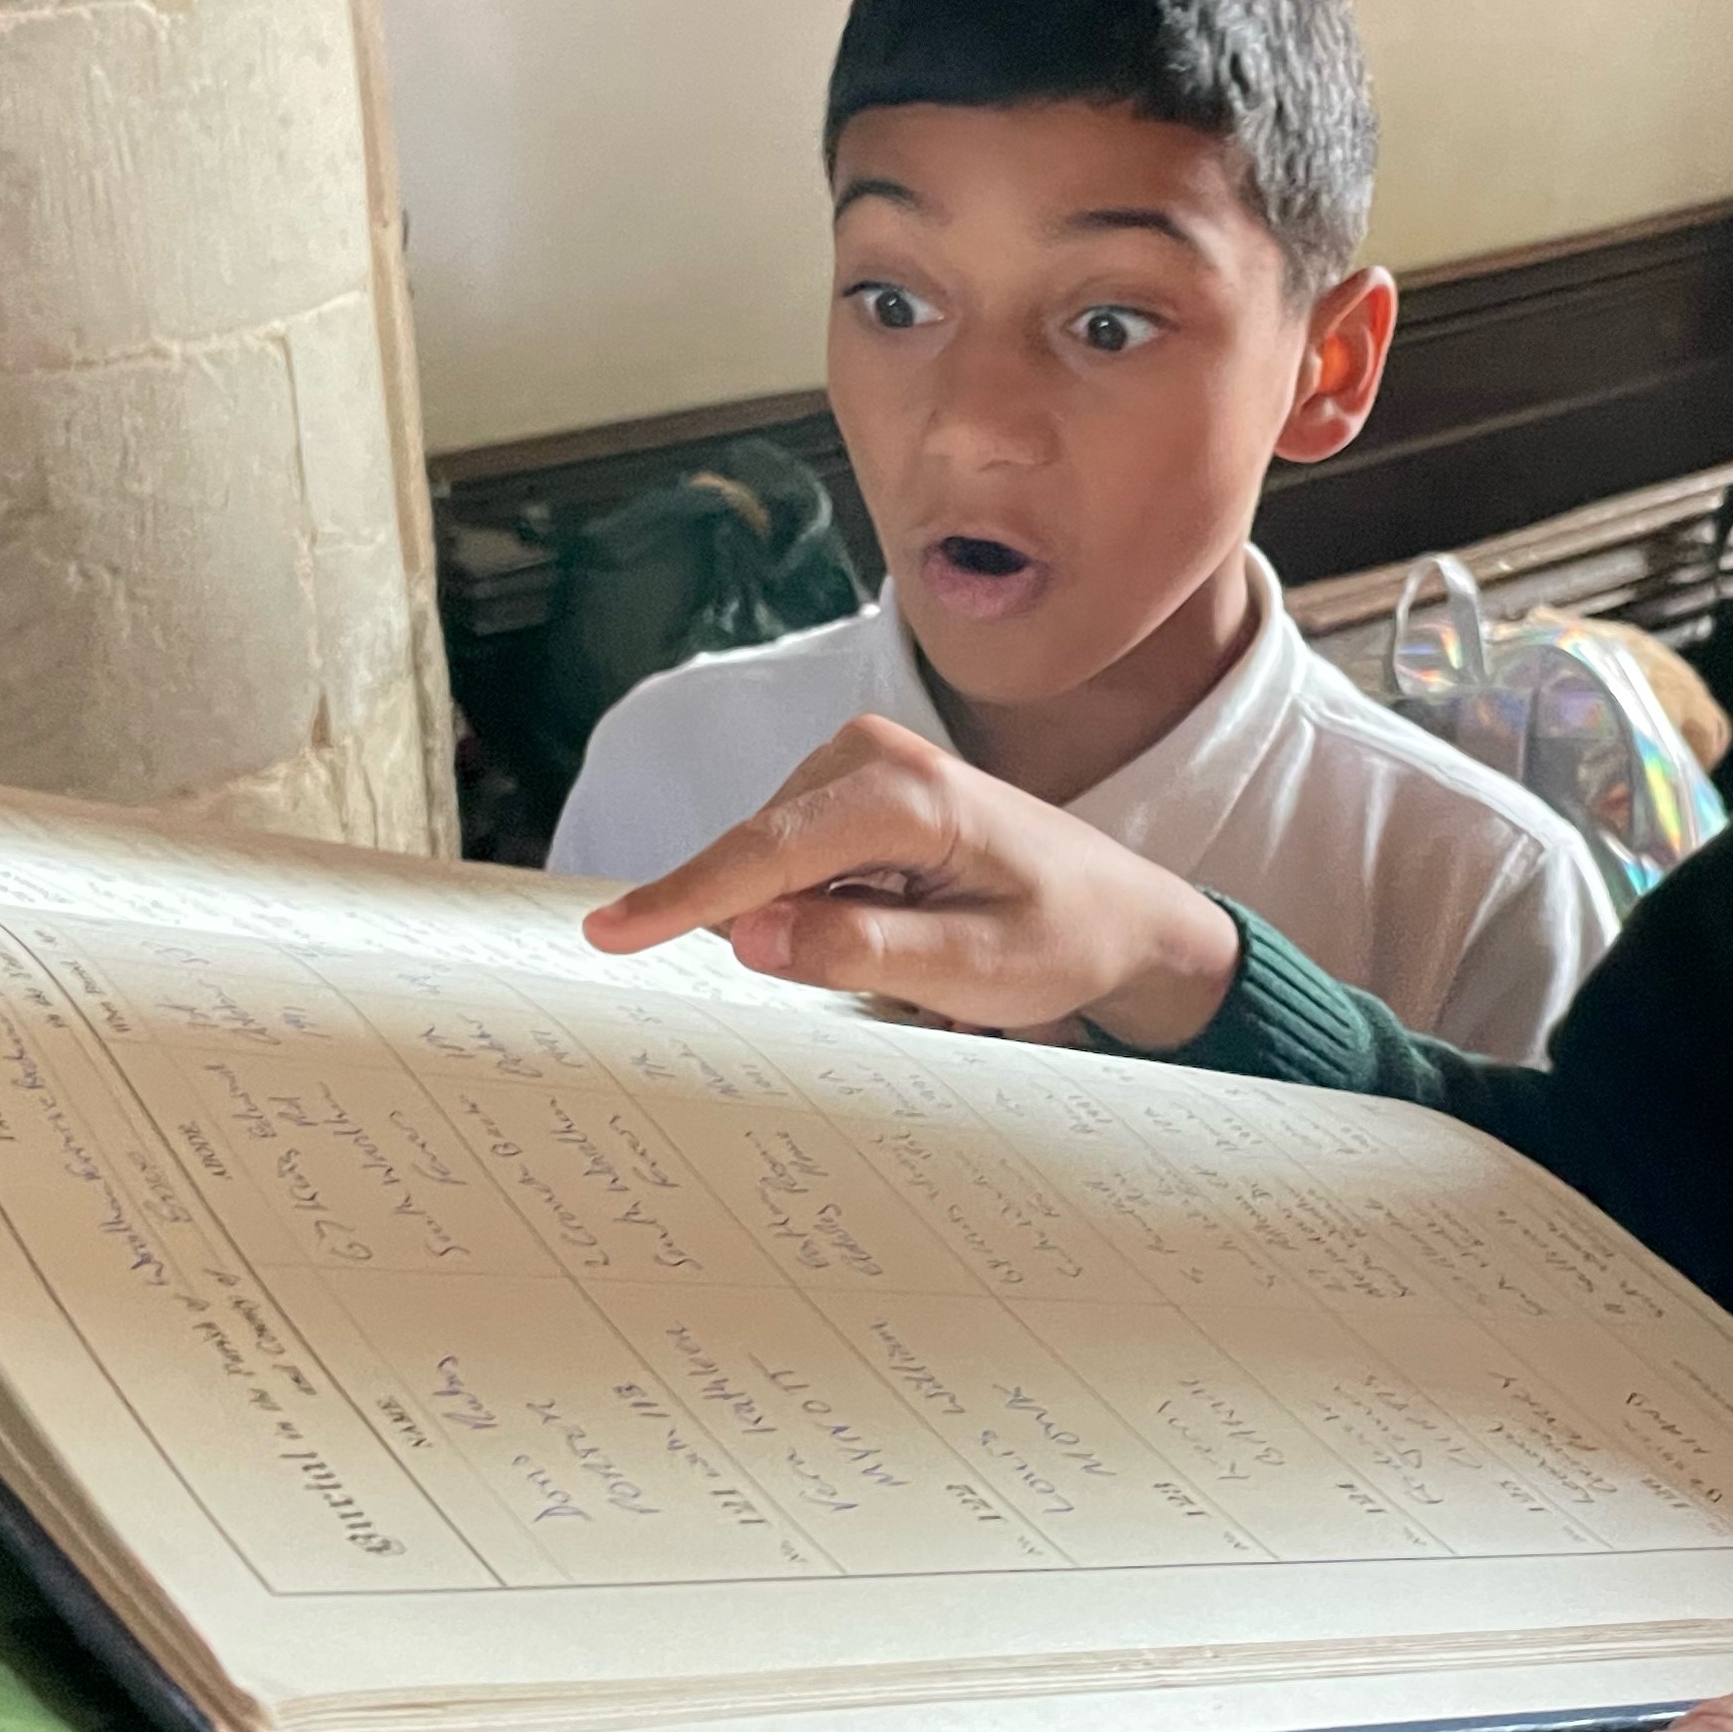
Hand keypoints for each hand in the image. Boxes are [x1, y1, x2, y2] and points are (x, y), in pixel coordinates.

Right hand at [580, 716, 1244, 1046]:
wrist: (1124, 916)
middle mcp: (874, 755)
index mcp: (909, 792)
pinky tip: (876, 932)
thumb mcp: (976, 971)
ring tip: (903, 952)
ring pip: (768, 859)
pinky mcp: (853, 791)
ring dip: (789, 918)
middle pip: (759, 852)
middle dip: (752, 922)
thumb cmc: (1066, 940)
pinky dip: (799, 903)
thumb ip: (862, 950)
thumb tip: (750, 932)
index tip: (607, 936)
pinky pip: (789, 856)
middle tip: (865, 976)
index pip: (767, 850)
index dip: (683, 897)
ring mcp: (860, 764)